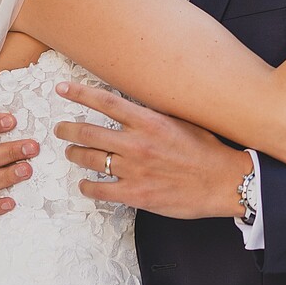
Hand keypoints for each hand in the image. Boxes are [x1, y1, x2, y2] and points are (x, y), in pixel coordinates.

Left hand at [53, 78, 249, 219]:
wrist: (224, 182)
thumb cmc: (208, 151)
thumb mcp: (182, 121)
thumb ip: (155, 115)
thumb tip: (134, 105)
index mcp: (149, 121)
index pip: (105, 102)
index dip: (79, 94)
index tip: (62, 90)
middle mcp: (137, 144)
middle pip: (88, 131)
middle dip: (68, 129)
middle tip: (61, 129)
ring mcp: (133, 170)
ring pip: (89, 159)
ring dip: (75, 154)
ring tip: (72, 152)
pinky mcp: (135, 195)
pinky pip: (99, 190)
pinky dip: (87, 186)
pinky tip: (85, 184)